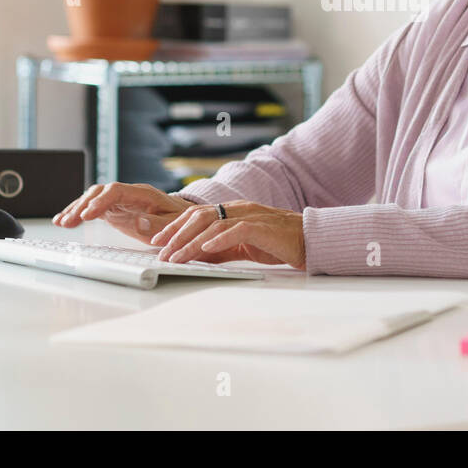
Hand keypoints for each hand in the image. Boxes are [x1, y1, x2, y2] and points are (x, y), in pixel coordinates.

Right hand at [52, 182, 195, 245]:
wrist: (181, 216)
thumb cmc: (178, 220)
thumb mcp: (173, 224)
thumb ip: (157, 224)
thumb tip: (138, 221)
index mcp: (142, 193)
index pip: (116, 190)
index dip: (100, 201)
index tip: (87, 216)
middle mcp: (127, 193)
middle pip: (100, 192)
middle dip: (82, 205)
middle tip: (69, 221)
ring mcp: (118, 200)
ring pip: (92, 198)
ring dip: (76, 208)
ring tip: (61, 222)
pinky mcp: (113, 209)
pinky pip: (92, 207)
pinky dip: (78, 212)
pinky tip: (64, 220)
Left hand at [150, 201, 305, 269]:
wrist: (309, 240)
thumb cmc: (277, 243)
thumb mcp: (241, 246)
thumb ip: (219, 249)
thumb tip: (194, 257)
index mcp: (232, 211)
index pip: (196, 214)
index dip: (175, 226)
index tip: (158, 242)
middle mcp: (238, 209)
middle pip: (199, 217)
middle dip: (176, 235)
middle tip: (161, 252)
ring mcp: (251, 216)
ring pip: (213, 224)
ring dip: (191, 242)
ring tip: (177, 257)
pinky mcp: (263, 228)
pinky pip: (237, 230)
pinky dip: (220, 239)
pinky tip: (207, 248)